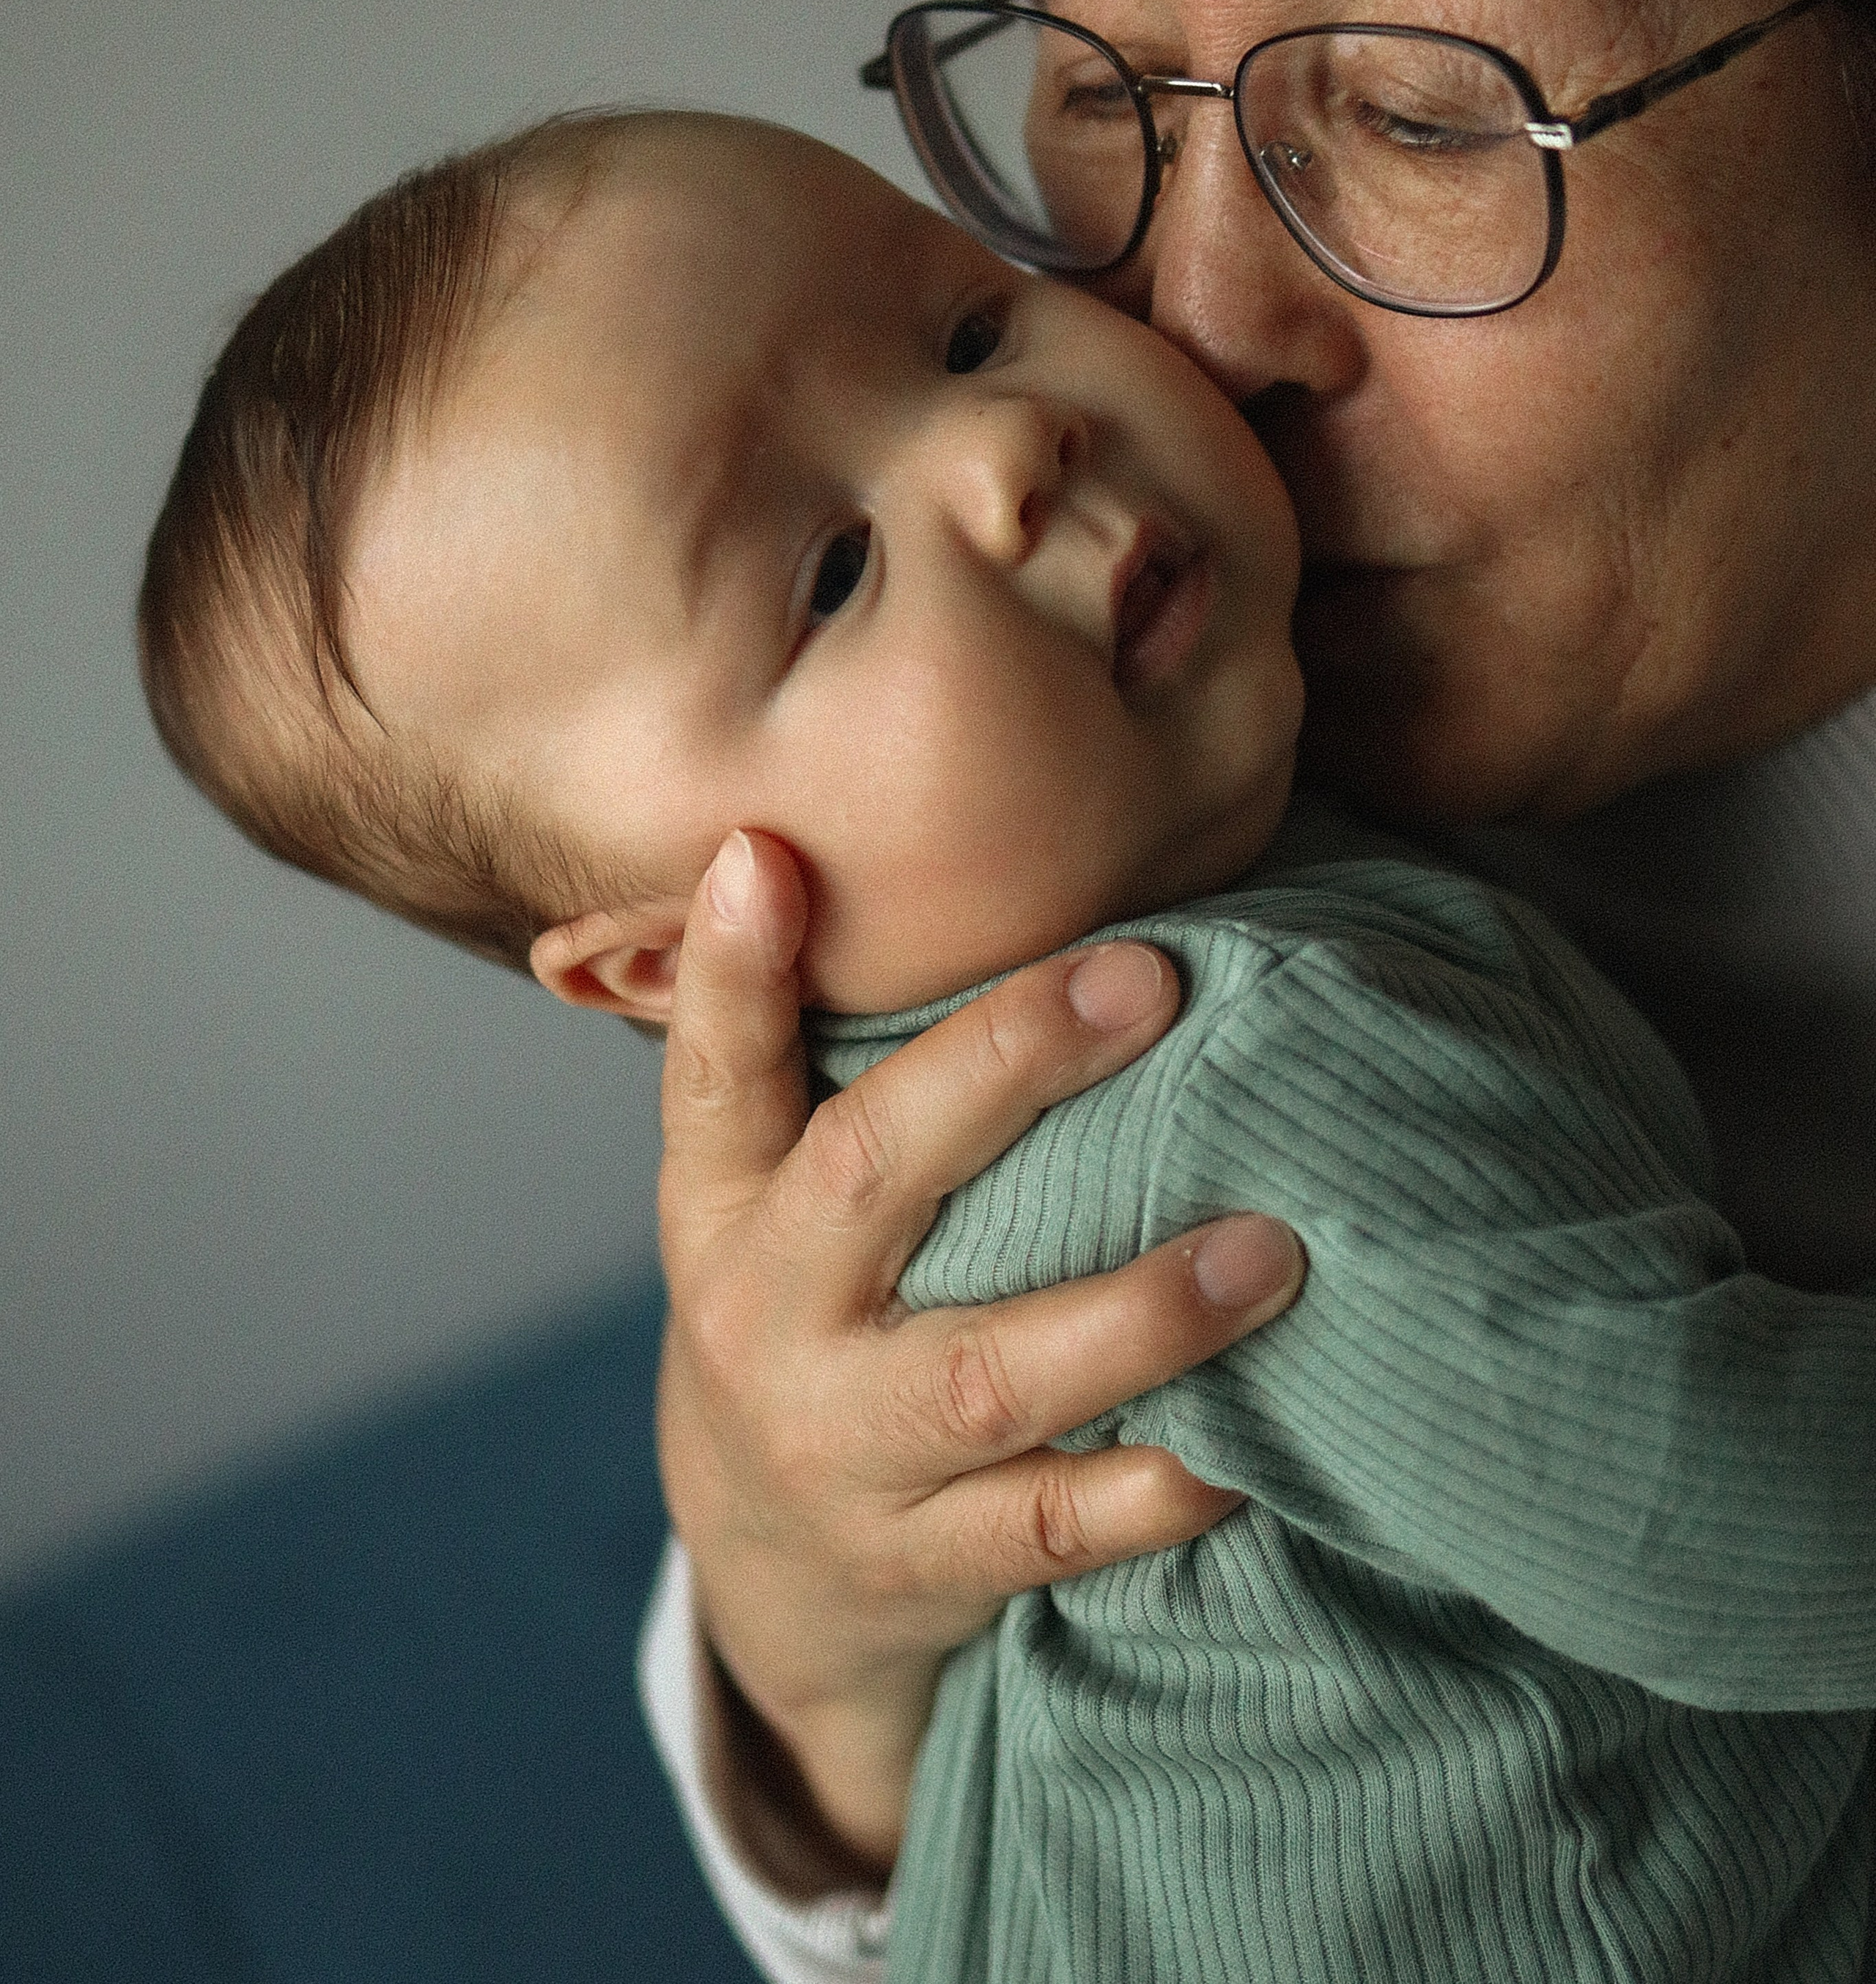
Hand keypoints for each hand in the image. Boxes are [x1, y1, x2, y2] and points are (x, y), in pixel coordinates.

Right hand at [655, 829, 1304, 1882]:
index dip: (733, 969)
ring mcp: (843, 1452)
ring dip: (1136, 1314)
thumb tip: (843, 851)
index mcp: (722, 1207)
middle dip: (1005, 1070)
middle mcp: (764, 1319)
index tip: (765, 856)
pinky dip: (1162, 1485)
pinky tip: (1259, 1440)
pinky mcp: (926, 1566)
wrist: (770, 1578)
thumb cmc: (809, 1316)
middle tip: (1150, 979)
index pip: (715, 1075)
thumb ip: (820, 1056)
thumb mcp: (767, 1195)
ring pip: (984, 1378)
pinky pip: (1056, 1527)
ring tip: (1269, 1249)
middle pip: (868, 1176)